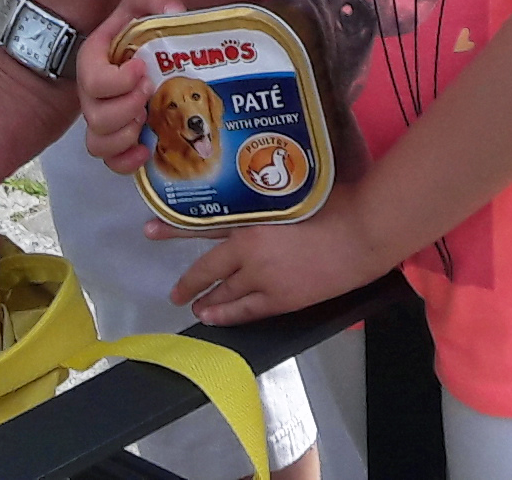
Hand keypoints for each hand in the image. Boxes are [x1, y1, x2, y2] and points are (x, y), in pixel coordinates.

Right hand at [75, 0, 187, 172]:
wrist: (146, 39)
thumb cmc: (139, 21)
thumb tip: (175, 10)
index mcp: (93, 60)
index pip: (92, 79)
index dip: (118, 81)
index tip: (142, 68)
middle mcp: (91, 93)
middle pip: (95, 115)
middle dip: (125, 108)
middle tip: (149, 92)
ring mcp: (102, 116)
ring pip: (98, 142)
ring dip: (124, 136)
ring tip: (146, 120)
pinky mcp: (117, 134)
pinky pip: (110, 160)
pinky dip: (126, 161)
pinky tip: (146, 150)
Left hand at [163, 212, 396, 327]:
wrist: (361, 235)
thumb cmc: (332, 204)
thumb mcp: (289, 194)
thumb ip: (263, 199)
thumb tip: (246, 196)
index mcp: (250, 220)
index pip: (202, 226)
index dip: (173, 230)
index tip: (150, 231)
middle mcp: (250, 251)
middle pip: (209, 268)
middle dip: (188, 282)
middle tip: (174, 293)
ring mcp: (265, 279)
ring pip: (226, 294)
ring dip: (207, 301)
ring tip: (193, 306)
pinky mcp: (282, 299)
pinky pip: (247, 311)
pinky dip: (228, 315)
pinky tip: (215, 318)